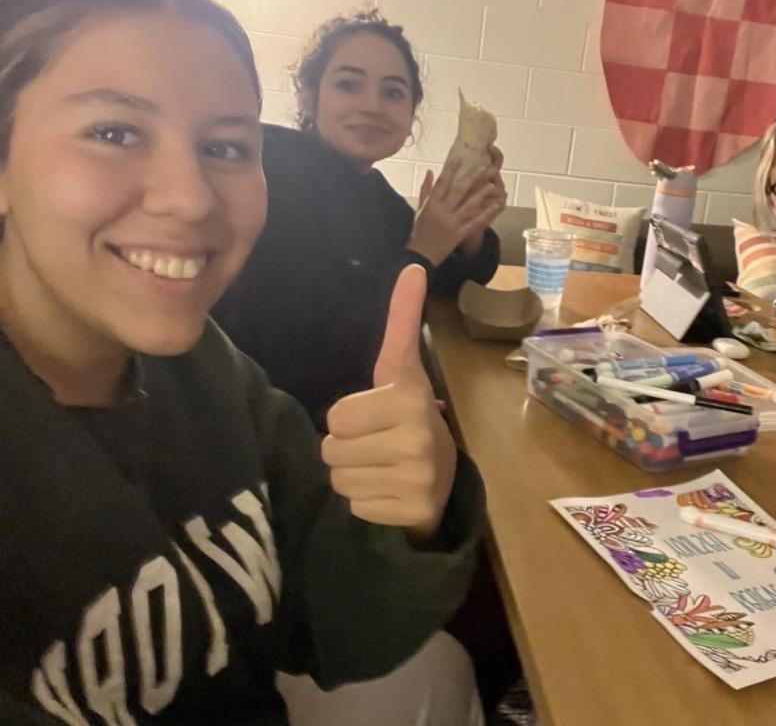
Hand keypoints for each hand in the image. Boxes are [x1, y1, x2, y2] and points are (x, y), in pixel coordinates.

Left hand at [322, 265, 456, 538]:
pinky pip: (355, 506)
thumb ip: (402, 322)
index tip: (383, 417)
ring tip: (382, 466)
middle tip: (377, 444)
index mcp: (411, 397)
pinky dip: (367, 502)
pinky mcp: (413, 510)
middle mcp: (417, 435)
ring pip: (339, 479)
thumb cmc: (411, 418)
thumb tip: (412, 266)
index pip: (337, 414)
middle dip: (346, 448)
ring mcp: (418, 476)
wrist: (445, 480)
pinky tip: (391, 490)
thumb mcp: (404, 370)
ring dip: (353, 475)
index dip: (348, 417)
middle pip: (331, 448)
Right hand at [408, 155, 505, 265]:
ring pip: (469, 205)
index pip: (442, 183)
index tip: (460, 158)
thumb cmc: (419, 230)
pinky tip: (495, 206)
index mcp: (431, 204)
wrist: (421, 254)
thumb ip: (425, 189)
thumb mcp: (420, 208)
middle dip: (472, 178)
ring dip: (482, 194)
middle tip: (483, 167)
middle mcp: (442, 212)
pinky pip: (475, 222)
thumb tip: (429, 171)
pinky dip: (486, 214)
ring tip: (492, 185)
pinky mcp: (459, 234)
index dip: (451, 170)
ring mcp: (452, 223)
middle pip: (458, 191)